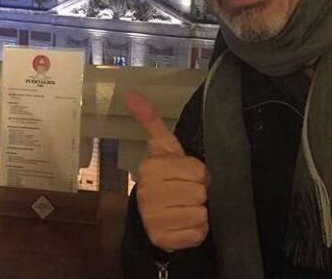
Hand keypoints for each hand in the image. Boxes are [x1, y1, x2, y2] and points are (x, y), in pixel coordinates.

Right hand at [124, 91, 209, 251]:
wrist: (149, 216)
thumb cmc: (162, 177)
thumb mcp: (161, 147)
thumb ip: (150, 120)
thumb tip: (131, 92)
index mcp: (151, 167)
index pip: (199, 171)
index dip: (198, 175)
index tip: (185, 176)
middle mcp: (148, 191)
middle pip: (200, 193)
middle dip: (197, 194)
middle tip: (184, 193)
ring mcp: (153, 217)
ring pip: (200, 214)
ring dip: (198, 214)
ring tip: (182, 208)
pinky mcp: (162, 238)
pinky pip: (197, 234)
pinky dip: (195, 231)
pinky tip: (182, 224)